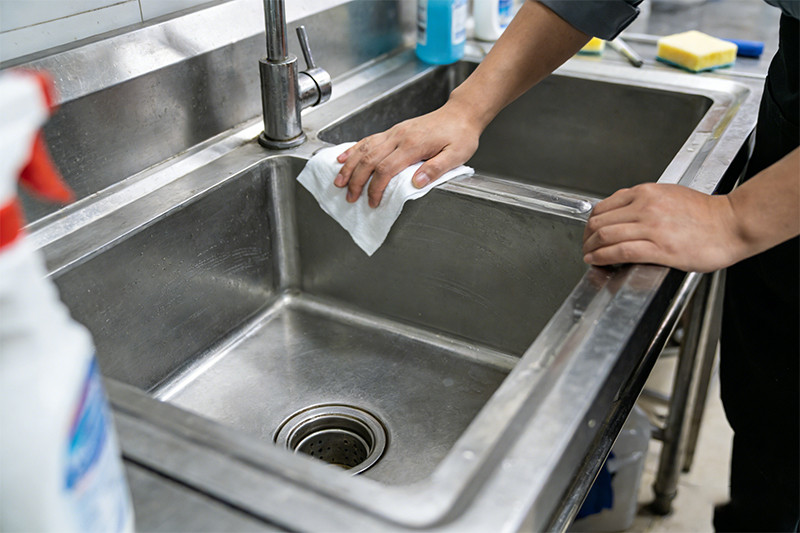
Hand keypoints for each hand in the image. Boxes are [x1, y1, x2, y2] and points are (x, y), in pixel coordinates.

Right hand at [333, 101, 481, 206]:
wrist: (461, 113)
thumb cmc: (460, 135)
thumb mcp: (457, 155)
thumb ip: (436, 169)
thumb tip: (417, 183)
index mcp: (414, 145)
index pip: (386, 169)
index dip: (376, 188)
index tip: (373, 202)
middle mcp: (400, 137)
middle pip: (370, 159)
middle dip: (356, 180)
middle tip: (350, 197)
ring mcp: (395, 132)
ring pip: (365, 148)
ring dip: (350, 165)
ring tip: (339, 181)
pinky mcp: (394, 131)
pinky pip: (369, 139)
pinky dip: (354, 149)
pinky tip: (343, 157)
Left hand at [582, 183, 743, 272]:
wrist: (732, 224)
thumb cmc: (706, 214)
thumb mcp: (669, 195)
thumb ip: (645, 202)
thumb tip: (623, 214)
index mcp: (646, 192)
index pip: (604, 206)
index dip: (591, 222)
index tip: (589, 232)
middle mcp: (645, 206)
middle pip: (600, 221)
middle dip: (587, 237)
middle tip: (585, 247)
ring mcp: (651, 227)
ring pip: (605, 235)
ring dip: (590, 248)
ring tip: (588, 256)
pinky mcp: (659, 248)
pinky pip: (620, 251)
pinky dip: (602, 257)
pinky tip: (597, 261)